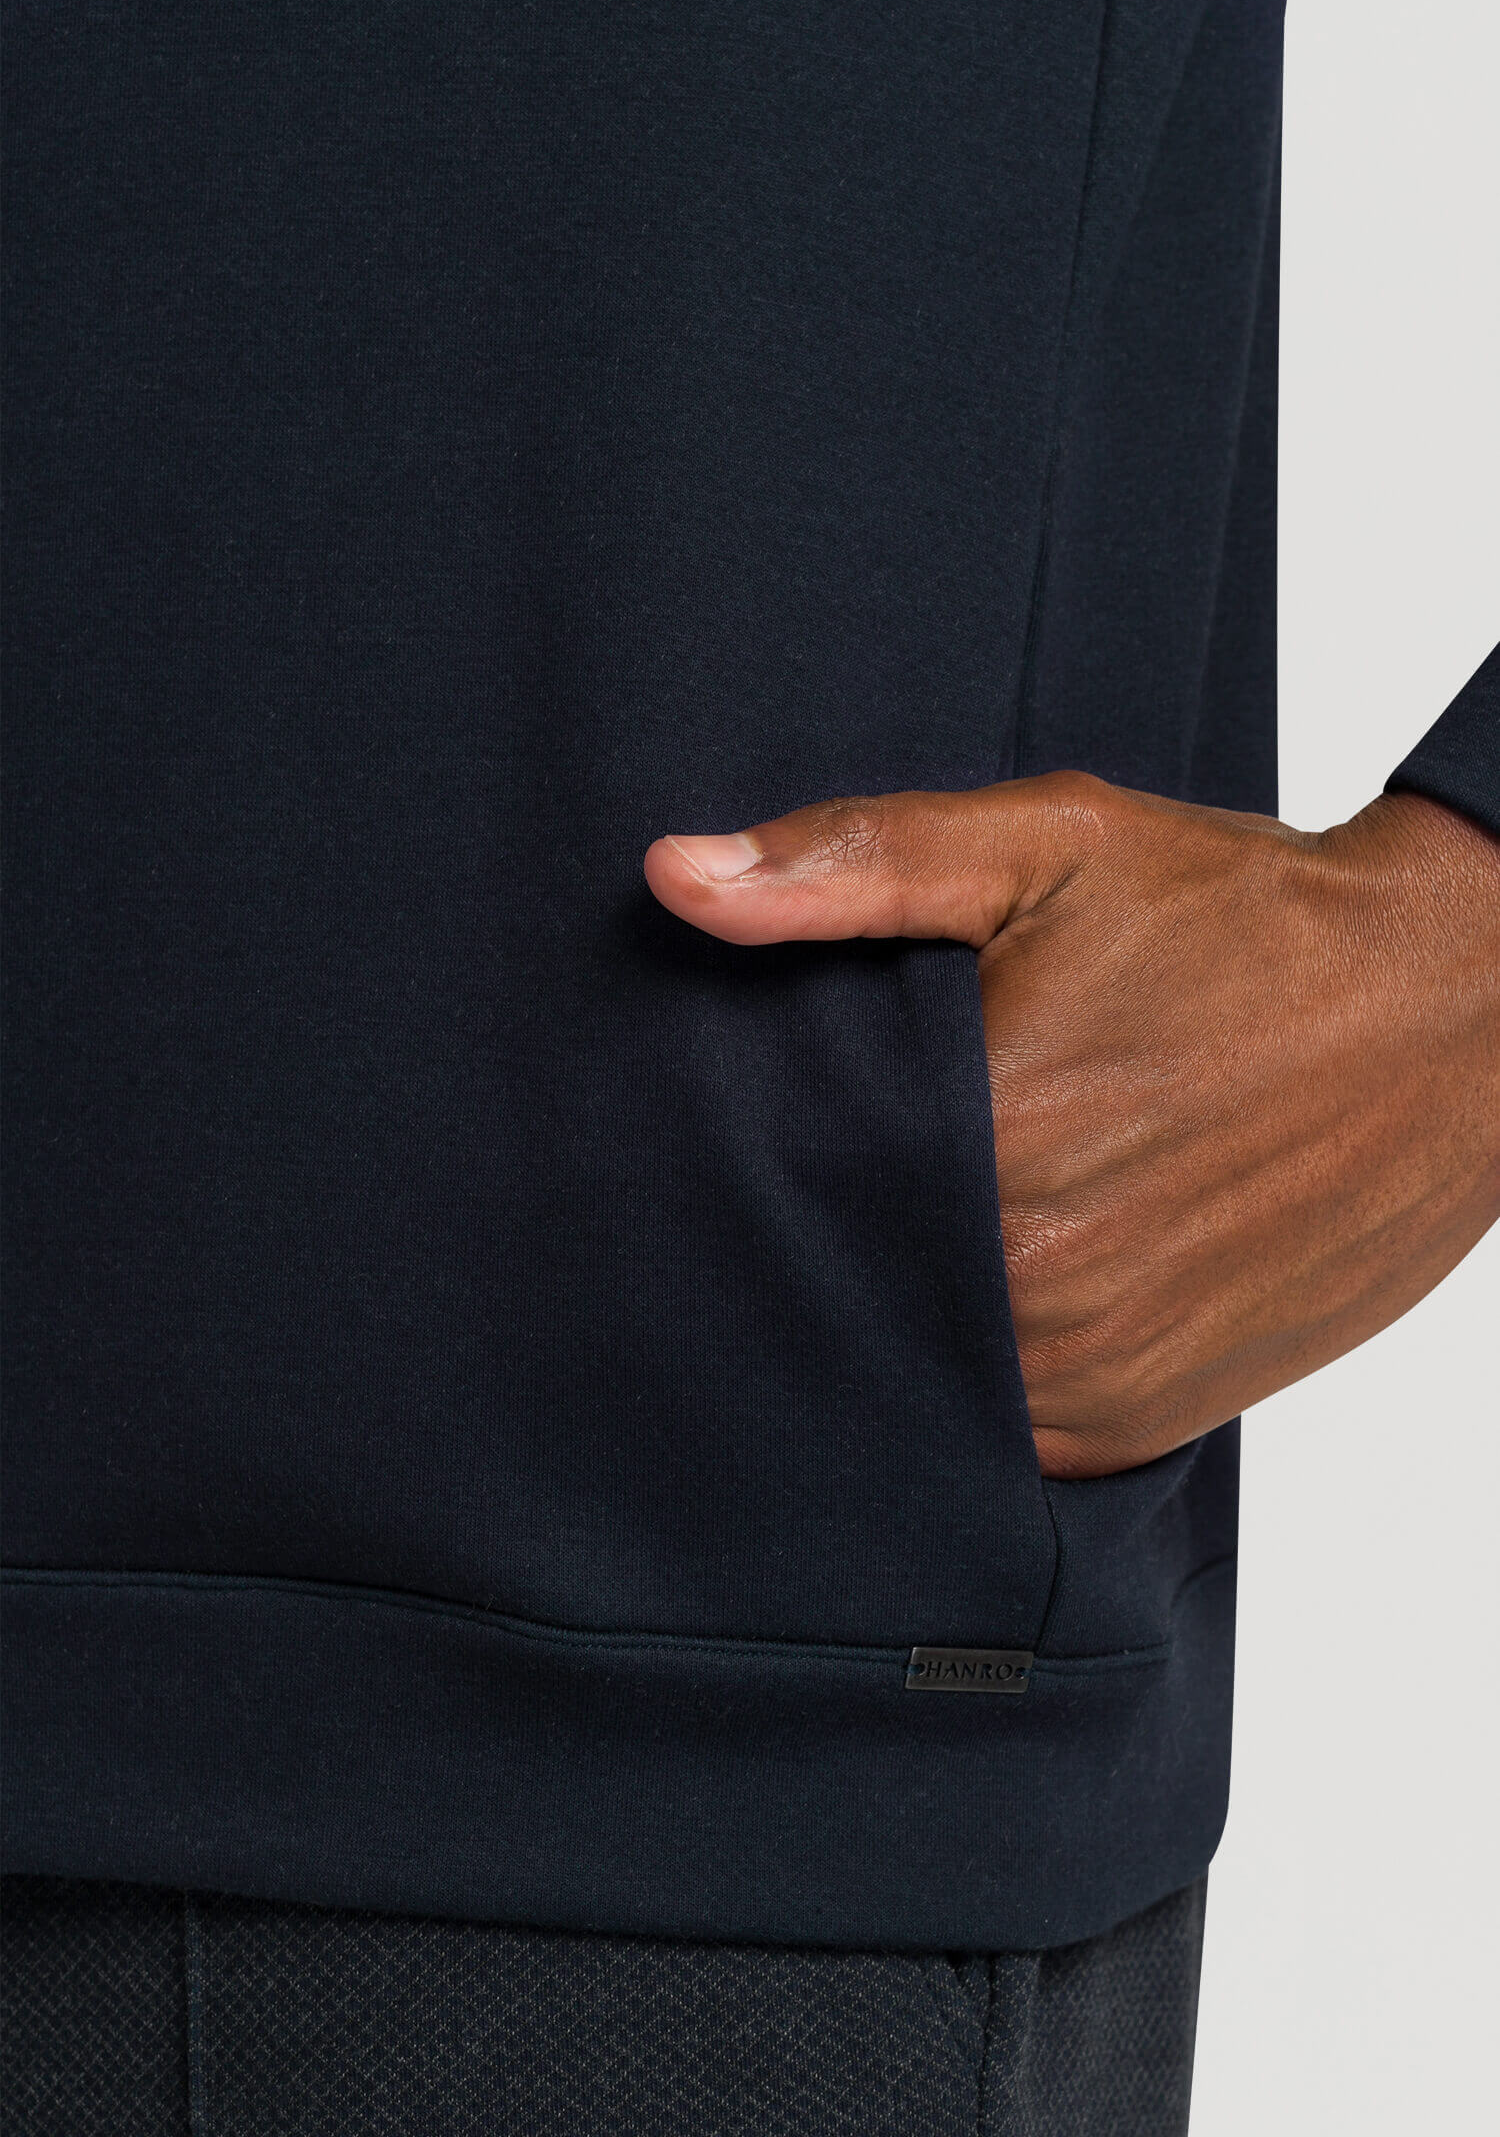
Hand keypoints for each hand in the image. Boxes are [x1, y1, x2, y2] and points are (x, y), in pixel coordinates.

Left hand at [644, 775, 1499, 1476]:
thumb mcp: (1051, 848)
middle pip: (846, 1297)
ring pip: (923, 1374)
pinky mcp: (1157, 1417)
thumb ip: (858, 864)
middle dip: (818, 1253)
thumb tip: (679, 876)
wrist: (1457, 1007)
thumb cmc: (1249, 921)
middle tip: (824, 1193)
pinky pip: (1013, 1432)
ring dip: (897, 1325)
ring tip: (913, 1240)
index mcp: (990, 1139)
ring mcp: (1103, 1367)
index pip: (786, 1201)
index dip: (742, 1182)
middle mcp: (1041, 1281)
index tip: (721, 1153)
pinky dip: (986, 1377)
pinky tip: (995, 1297)